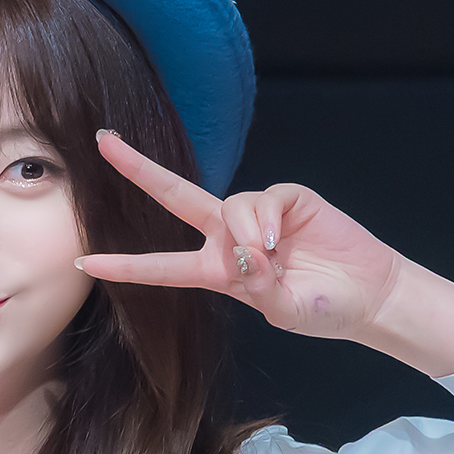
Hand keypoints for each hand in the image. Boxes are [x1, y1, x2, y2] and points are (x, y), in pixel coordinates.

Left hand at [77, 132, 402, 341]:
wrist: (369, 295)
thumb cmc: (321, 309)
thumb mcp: (282, 311)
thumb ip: (257, 287)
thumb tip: (246, 254)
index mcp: (216, 271)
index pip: (161, 266)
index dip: (124, 265)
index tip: (84, 260)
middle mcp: (227, 237)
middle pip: (174, 197)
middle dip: (139, 168)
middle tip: (103, 142)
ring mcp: (256, 215)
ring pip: (229, 204)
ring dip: (246, 231)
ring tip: (272, 256)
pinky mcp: (288, 198)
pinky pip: (263, 198)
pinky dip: (267, 220)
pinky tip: (281, 239)